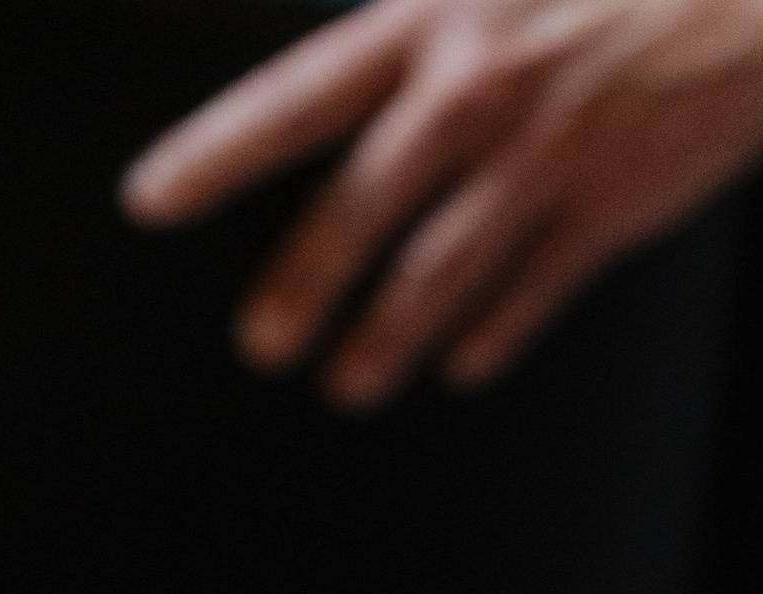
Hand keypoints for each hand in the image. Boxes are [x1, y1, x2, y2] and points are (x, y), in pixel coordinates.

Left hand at [121, 0, 762, 408]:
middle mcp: (473, 95)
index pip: (293, 99)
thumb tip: (350, 77)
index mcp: (429, 21)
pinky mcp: (611, 209)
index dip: (214, 154)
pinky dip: (495, 331)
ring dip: (388, 336)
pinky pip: (536, 289)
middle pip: (360, 210)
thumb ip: (422, 17)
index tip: (151, 203)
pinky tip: (462, 365)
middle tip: (260, 348)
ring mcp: (544, 160)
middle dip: (301, 285)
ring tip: (347, 387)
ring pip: (442, 270)